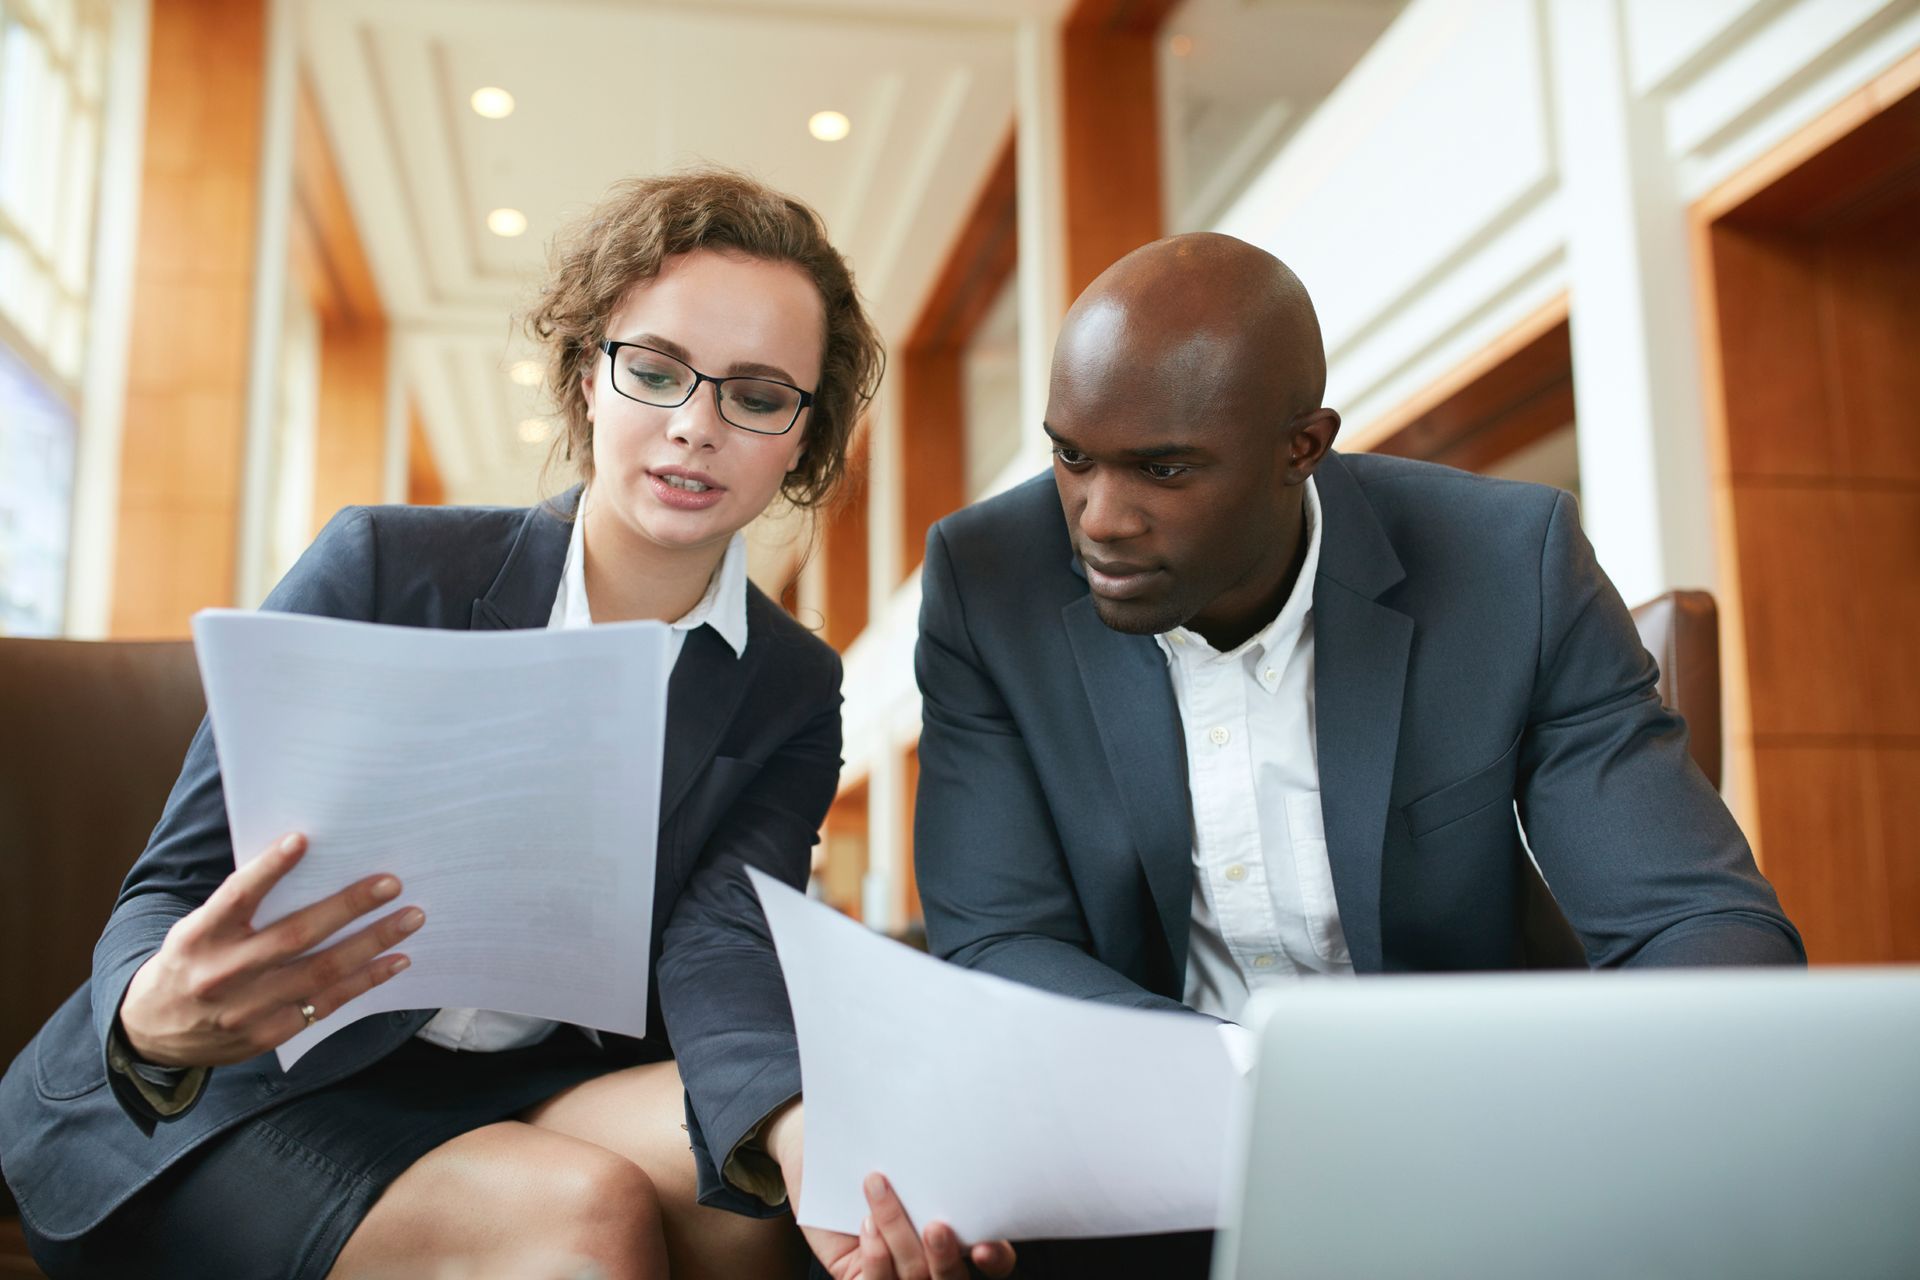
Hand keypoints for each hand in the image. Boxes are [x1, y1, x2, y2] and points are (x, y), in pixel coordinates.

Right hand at [118, 832, 421, 1066]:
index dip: (267, 869)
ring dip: (372, 942)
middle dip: (348, 906)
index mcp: (200, 937)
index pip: (236, 897)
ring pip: (321, 971)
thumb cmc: (189, 963)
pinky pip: (327, 1003)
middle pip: (294, 935)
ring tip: (411, 917)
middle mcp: (224, 973)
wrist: (151, 1032)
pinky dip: (366, 980)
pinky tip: (396, 959)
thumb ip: (239, 907)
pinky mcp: (269, 1033)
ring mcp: (248, 1008)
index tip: (301, 839)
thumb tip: (304, 863)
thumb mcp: (196, 930)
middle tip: (391, 883)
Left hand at [767, 1102, 1015, 1279]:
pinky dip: (875, 1255)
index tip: (983, 1245)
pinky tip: (865, 1222)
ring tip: (880, 1190)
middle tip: (935, 1226)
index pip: (994, 1258)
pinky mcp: (864, 1278)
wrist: (823, 1154)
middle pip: (953, 1278)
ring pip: (915, 1276)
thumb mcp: (909, 1146)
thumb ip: (937, 1155)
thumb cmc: (876, 1145)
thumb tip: (959, 1127)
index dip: (995, 1258)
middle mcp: (933, 1259)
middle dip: (945, 1257)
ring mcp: (898, 1274)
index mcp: (959, 1230)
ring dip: (899, 1236)